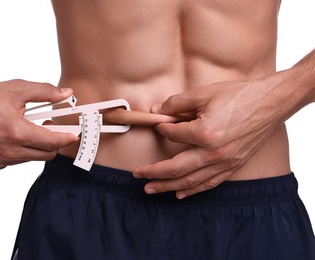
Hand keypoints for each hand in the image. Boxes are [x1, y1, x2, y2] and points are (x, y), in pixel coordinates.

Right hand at [0, 79, 77, 168]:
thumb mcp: (18, 89)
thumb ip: (46, 92)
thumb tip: (67, 94)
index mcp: (17, 132)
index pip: (52, 142)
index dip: (67, 138)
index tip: (75, 134)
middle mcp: (9, 151)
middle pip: (46, 154)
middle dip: (53, 141)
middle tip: (48, 125)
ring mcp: (1, 159)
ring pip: (33, 158)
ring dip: (37, 145)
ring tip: (29, 127)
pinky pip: (19, 160)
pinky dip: (23, 150)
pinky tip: (15, 136)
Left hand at [133, 79, 284, 198]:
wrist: (269, 103)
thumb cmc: (238, 96)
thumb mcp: (204, 93)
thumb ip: (177, 103)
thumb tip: (157, 110)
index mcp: (204, 133)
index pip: (173, 135)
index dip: (163, 129)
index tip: (159, 125)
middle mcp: (213, 153)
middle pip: (176, 168)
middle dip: (153, 173)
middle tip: (137, 175)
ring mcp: (224, 162)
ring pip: (190, 181)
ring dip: (168, 187)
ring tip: (151, 189)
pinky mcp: (232, 166)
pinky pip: (209, 183)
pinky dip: (192, 190)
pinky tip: (180, 194)